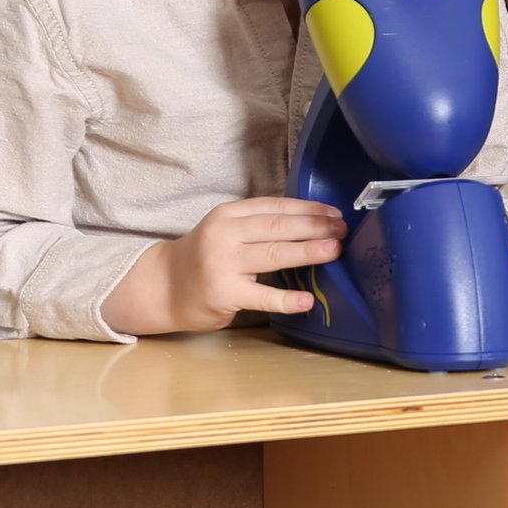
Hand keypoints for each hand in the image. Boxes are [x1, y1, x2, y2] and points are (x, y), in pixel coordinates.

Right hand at [104, 197, 342, 335]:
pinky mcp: (224, 293)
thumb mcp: (227, 230)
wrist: (164, 286)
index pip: (275, 207)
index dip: (308, 209)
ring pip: (274, 254)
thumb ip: (259, 225)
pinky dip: (286, 299)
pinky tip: (307, 300)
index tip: (335, 214)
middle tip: (343, 230)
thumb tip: (311, 223)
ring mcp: (223, 263)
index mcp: (229, 214)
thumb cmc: (205, 258)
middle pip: (278, 227)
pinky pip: (261, 296)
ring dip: (308, 251)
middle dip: (315, 227)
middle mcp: (225, 234)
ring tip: (335, 250)